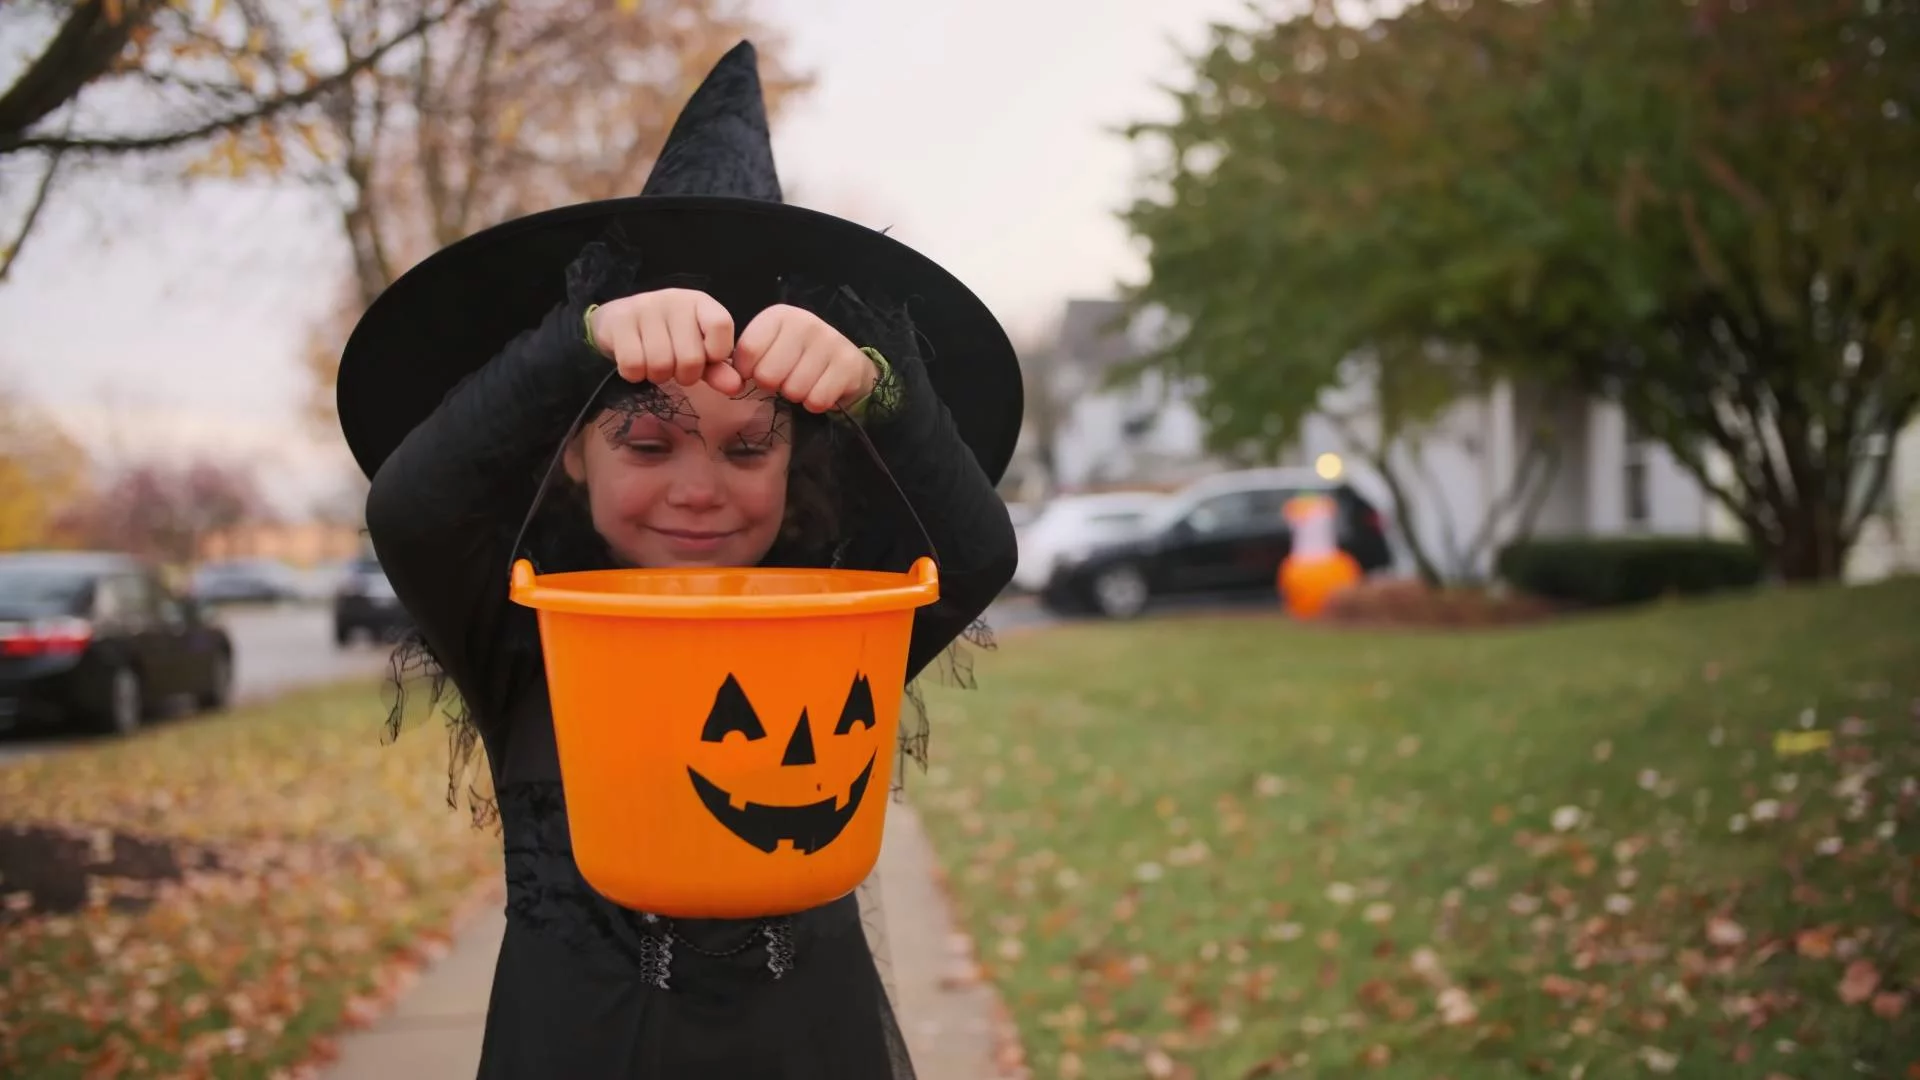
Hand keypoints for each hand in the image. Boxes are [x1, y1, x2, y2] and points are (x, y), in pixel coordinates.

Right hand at [588, 288, 743, 394]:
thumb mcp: (697, 350)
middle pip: (691, 358)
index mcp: (700, 302)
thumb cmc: (667, 338)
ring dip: (658, 376)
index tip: (706, 359)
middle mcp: (674, 299)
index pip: (721, 326)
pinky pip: (633, 365)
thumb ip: (718, 369)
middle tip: (675, 367)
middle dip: (684, 375)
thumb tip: (736, 387)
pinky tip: (636, 363)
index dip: (716, 354)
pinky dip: (635, 375)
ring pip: (661, 365)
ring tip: (655, 364)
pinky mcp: (619, 321)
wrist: (618, 322)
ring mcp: (644, 307)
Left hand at [732, 304, 878, 412]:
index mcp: (778, 316)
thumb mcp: (770, 347)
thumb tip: (732, 379)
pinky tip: (820, 389)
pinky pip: (816, 400)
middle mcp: (805, 322)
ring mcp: (829, 341)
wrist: (846, 364)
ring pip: (793, 391)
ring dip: (796, 395)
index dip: (748, 371)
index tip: (759, 369)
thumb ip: (747, 357)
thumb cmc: (798, 357)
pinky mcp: (848, 364)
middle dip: (774, 385)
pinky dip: (815, 403)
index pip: (747, 352)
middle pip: (767, 375)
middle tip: (786, 377)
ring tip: (805, 382)